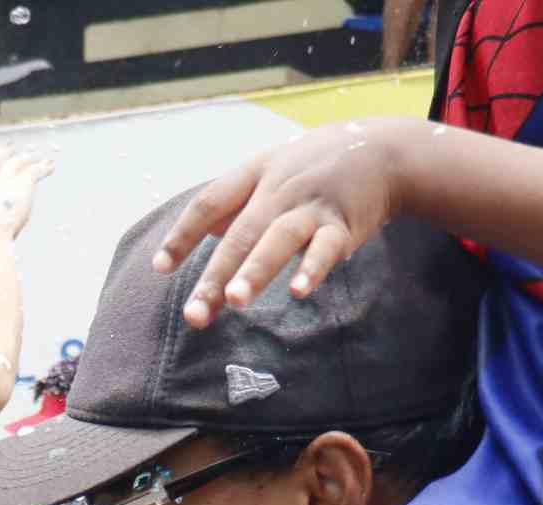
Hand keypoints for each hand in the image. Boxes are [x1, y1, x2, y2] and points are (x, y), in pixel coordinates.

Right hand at [0, 143, 54, 240]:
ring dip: (29, 160)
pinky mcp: (23, 182)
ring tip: (40, 160)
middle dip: (8, 154)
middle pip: (2, 161)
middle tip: (13, 147)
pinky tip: (50, 167)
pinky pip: (35, 170)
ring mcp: (6, 179)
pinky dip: (43, 168)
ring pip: (19, 163)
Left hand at [153, 118, 410, 326]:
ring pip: (278, 239)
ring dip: (256, 270)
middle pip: (239, 233)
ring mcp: (311, 207)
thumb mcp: (271, 170)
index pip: (210, 203)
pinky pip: (325, 249)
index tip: (159, 268)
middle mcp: (279, 189)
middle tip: (194, 314)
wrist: (382, 151)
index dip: (183, 235)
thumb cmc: (315, 167)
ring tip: (235, 302)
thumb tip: (197, 230)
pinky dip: (313, 269)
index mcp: (255, 174)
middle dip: (215, 275)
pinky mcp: (343, 225)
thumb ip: (236, 201)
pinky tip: (299, 292)